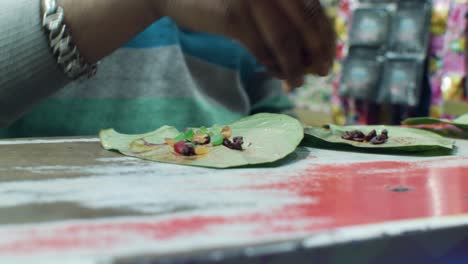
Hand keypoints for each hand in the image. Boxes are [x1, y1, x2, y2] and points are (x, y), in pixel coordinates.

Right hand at [159, 0, 335, 85]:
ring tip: (298, 82)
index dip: (326, 36)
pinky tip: (278, 75)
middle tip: (323, 73)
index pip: (314, 8)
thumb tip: (315, 51)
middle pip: (304, 24)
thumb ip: (284, 15)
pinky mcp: (233, 17)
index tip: (330, 57)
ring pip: (284, 40)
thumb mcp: (260, 1)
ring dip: (295, 66)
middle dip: (317, 52)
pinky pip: (261, 49)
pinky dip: (273, 66)